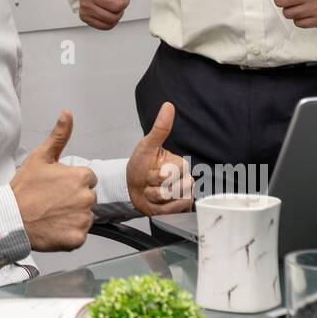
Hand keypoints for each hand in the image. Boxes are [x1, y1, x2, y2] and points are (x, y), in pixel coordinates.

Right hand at [10, 110, 97, 250]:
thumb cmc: (24, 189)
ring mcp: (82, 219)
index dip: (71, 183)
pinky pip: (80, 235)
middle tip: (53, 201)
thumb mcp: (40, 157)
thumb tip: (67, 113)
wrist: (10, 218)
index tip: (56, 188)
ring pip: (85, 216)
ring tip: (52, 214)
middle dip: (74, 199)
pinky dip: (69, 234)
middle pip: (88, 198)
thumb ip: (59, 135)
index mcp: (80, 176)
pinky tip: (54, 227)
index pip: (87, 179)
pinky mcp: (77, 238)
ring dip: (73, 216)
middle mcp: (86, 198)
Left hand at [126, 101, 193, 216]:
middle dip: (154, 187)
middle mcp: (186, 180)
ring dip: (154, 198)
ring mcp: (183, 195)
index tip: (151, 170)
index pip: (173, 172)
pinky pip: (172, 212)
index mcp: (180, 164)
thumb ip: (160, 128)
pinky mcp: (180, 210)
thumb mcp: (147, 146)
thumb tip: (168, 106)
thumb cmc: (139, 166)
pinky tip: (155, 202)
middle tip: (150, 182)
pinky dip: (158, 209)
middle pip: (173, 189)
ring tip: (151, 191)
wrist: (130, 188)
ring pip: (172, 201)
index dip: (156, 175)